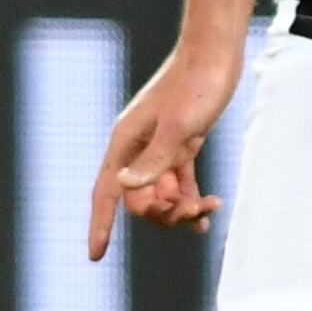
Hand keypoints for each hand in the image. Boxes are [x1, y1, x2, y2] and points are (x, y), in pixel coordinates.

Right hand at [84, 40, 241, 256]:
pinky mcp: (180, 144)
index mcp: (126, 141)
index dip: (99, 224)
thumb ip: (155, 159)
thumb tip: (125, 187)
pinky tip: (209, 210)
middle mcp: (136, 147)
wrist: (216, 55)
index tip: (95, 255)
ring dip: (182, 207)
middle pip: (139, 200)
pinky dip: (191, 197)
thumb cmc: (196, 86)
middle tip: (196, 210)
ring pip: (162, 193)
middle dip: (164, 213)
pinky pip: (179, 182)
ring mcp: (158, 146)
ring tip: (210, 208)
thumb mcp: (180, 128)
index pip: (106, 192)